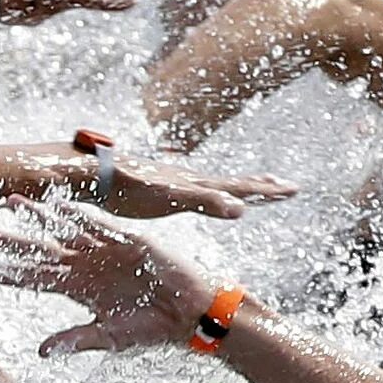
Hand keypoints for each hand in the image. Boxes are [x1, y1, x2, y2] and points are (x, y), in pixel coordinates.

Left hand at [0, 198, 226, 356]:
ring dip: (38, 218)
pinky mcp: (129, 239)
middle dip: (11, 241)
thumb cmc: (152, 328)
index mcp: (79, 289)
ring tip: (12, 203)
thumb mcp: (111, 336)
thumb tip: (41, 351)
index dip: (9, 275)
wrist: (191, 314)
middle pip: (40, 250)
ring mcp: (106, 250)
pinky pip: (100, 224)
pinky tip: (59, 205)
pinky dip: (81, 215)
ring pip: (64, 231)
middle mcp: (87, 266)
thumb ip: (77, 338)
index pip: (36, 279)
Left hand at [100, 159, 295, 220]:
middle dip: (261, 187)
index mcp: (196, 185)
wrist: (89, 173)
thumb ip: (205, 202)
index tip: (293, 189)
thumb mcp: (171, 198)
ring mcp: (174, 183)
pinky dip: (211, 195)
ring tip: (258, 189)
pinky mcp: (158, 189)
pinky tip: (208, 195)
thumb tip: (240, 209)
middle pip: (233, 184)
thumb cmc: (127, 188)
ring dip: (239, 188)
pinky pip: (194, 192)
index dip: (265, 191)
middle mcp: (189, 180)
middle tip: (290, 187)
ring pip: (215, 186)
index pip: (239, 188)